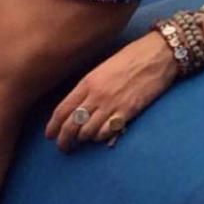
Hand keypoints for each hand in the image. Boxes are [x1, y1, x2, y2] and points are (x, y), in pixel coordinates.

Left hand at [45, 32, 178, 152]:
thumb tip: (77, 107)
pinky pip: (107, 132)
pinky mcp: (127, 112)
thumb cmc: (128, 59)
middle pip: (72, 125)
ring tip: (81, 142)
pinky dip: (100, 137)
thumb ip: (88, 88)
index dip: (53, 126)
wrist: (154, 56)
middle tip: (62, 147)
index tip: (49, 135)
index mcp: (87, 83)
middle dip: (64, 139)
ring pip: (88, 132)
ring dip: (82, 139)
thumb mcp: (101, 69)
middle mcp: (96, 96)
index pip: (62, 110)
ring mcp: (111, 105)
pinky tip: (100, 137)